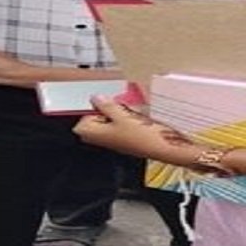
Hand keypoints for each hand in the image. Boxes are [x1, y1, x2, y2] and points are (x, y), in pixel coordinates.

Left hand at [74, 95, 204, 165]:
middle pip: (95, 120)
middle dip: (105, 110)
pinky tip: (136, 117)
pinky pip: (119, 125)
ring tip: (128, 111)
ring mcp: (114, 140)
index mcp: (95, 134)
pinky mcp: (126, 139)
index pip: (81, 121)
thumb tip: (96, 98)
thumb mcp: (122, 115)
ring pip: (108, 121)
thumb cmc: (142, 136)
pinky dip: (125, 119)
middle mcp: (103, 139)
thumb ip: (107, 106)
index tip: (101, 101)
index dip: (91, 110)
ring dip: (116, 113)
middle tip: (117, 105)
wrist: (164, 147)